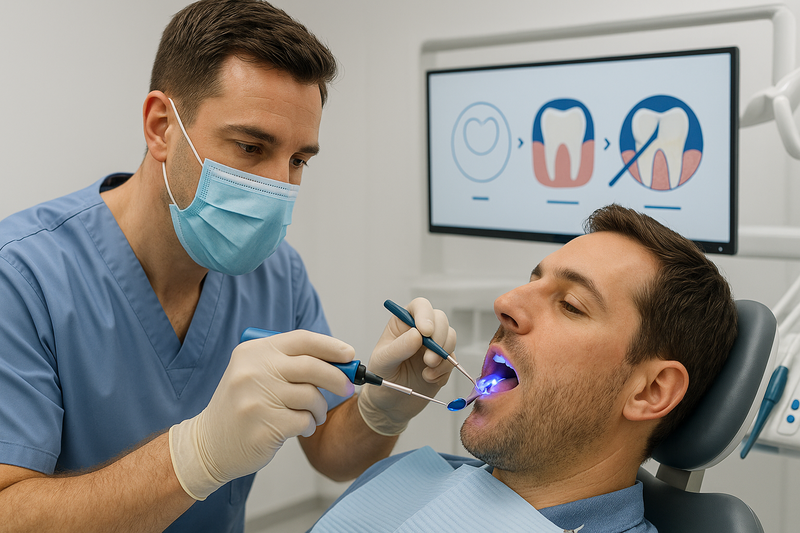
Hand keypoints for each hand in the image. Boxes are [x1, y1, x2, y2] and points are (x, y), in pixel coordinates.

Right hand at [169, 330, 354, 499]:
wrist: (208, 443)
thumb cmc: (244, 405)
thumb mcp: (256, 373)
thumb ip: (290, 363)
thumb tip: (339, 361)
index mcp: (253, 351)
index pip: (301, 340)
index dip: (330, 346)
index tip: (349, 354)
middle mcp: (253, 370)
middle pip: (312, 367)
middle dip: (337, 377)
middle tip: (347, 388)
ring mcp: (257, 398)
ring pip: (311, 396)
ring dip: (320, 408)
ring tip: (313, 414)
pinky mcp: (264, 425)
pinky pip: (305, 420)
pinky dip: (309, 425)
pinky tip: (299, 427)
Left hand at [358, 298, 456, 435]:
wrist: (390, 405)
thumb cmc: (382, 378)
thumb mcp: (383, 362)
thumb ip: (398, 348)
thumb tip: (417, 335)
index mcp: (403, 323)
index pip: (420, 307)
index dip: (426, 315)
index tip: (425, 332)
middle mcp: (420, 331)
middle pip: (440, 320)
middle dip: (439, 338)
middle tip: (428, 359)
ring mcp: (434, 346)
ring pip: (451, 337)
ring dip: (443, 354)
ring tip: (427, 371)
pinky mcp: (443, 362)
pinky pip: (453, 360)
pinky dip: (444, 370)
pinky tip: (428, 378)